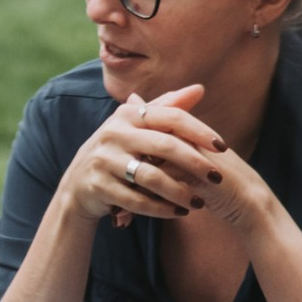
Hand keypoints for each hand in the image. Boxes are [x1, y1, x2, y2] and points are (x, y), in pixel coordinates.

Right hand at [62, 88, 226, 226]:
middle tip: (217, 178)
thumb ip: (168, 108)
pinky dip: (161, 208)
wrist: (79, 183)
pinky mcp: (99, 186)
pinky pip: (136, 200)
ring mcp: (104, 160)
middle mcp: (114, 132)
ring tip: (199, 203)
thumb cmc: (119, 149)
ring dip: (179, 191)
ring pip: (151, 177)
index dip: (199, 130)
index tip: (222, 147)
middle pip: (164, 145)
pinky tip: (179, 213)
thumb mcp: (139, 126)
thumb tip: (200, 89)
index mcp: (128, 114)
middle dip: (194, 162)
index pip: (171, 116)